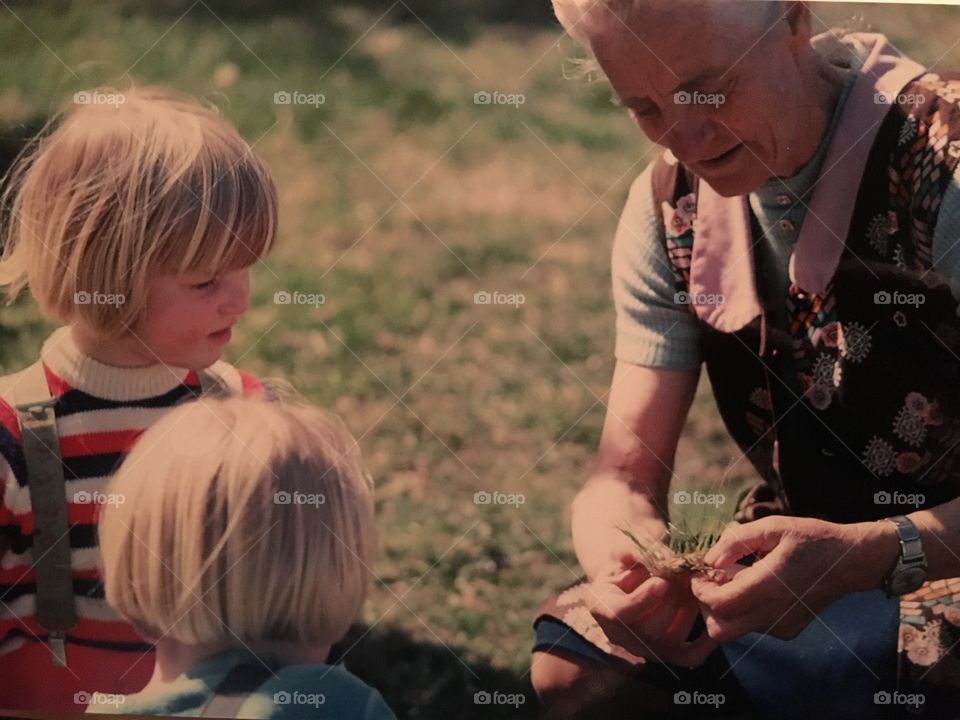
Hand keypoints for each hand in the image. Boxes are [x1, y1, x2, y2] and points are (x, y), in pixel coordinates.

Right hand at [585, 560, 717, 667]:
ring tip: (695, 586)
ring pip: (671, 640)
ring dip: (688, 611)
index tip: (661, 581)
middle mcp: (620, 635)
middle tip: (686, 576)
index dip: (643, 600)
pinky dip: (705, 643)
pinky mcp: (667, 654)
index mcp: (601, 607)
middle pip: (649, 629)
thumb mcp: (625, 550)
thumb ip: (634, 552)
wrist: (634, 577)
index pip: (621, 614)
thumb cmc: (628, 561)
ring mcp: (644, 649)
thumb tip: (655, 556)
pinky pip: (688, 657)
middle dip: (672, 600)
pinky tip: (713, 619)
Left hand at [690, 516, 897, 641]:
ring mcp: (781, 626)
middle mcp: (774, 612)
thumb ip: (736, 541)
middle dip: (707, 606)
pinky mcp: (787, 631)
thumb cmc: (810, 539)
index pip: (718, 604)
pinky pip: (753, 627)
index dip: (700, 590)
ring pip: (734, 629)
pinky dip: (744, 610)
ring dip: (725, 607)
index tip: (701, 572)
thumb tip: (710, 560)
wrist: (850, 562)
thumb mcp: (773, 527)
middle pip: (719, 629)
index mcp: (769, 585)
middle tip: (713, 580)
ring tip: (738, 578)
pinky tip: (755, 587)